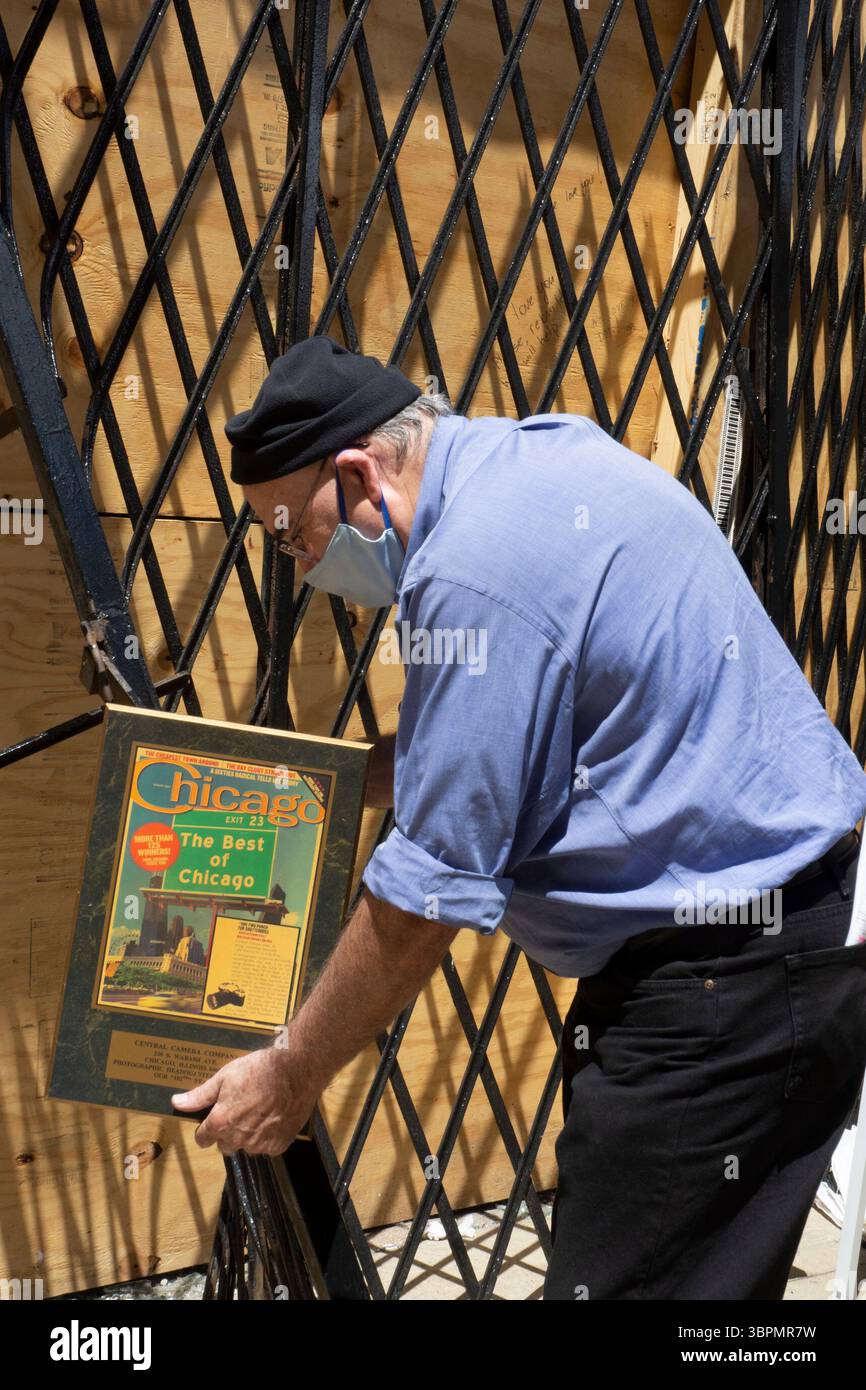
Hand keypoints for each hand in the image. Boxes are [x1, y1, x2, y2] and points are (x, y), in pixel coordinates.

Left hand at [171, 1045, 318, 1155]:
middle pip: (224, 1145)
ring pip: (246, 1146)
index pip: (203, 1139)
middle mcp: (238, 1139)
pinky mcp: (279, 1145)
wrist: (296, 1071)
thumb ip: (200, 1095)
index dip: (206, 1128)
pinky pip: (266, 1147)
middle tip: (239, 1109)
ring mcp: (259, 1144)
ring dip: (248, 1134)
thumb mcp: (225, 1077)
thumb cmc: (260, 1070)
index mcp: (221, 1123)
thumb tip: (178, 1102)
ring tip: (258, 1110)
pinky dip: (267, 1136)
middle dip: (227, 1131)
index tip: (214, 1118)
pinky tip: (272, 1117)